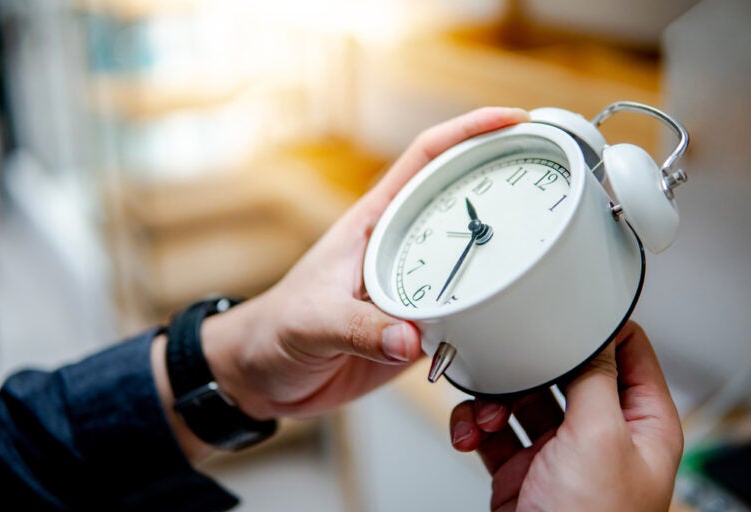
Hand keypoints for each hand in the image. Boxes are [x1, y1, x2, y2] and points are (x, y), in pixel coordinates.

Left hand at [201, 108, 529, 422]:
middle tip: (552, 179)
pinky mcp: (418, 324)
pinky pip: (466, 309)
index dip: (468, 133)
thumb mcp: (312, 322)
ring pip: (470, 255)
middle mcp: (399, 248)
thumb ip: (358, 328)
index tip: (512, 121)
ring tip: (551, 243)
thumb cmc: (275, 332)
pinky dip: (491, 307)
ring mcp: (412, 285)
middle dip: (506, 181)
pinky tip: (516, 310)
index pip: (425, 161)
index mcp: (374, 225)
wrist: (265, 375)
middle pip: (461, 200)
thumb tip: (410, 337)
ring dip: (505, 248)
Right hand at [449, 321, 682, 510]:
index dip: (596, 329)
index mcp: (640, 421)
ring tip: (483, 413)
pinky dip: (475, 426)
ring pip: (520, 398)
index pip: (628, 354)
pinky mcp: (522, 468)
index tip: (563, 310)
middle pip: (563, 372)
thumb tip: (592, 334)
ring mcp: (559, 451)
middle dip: (528, 367)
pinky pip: (493, 430)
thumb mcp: (601, 436)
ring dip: (494, 399)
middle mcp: (601, 432)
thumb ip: (596, 378)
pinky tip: (469, 434)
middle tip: (506, 360)